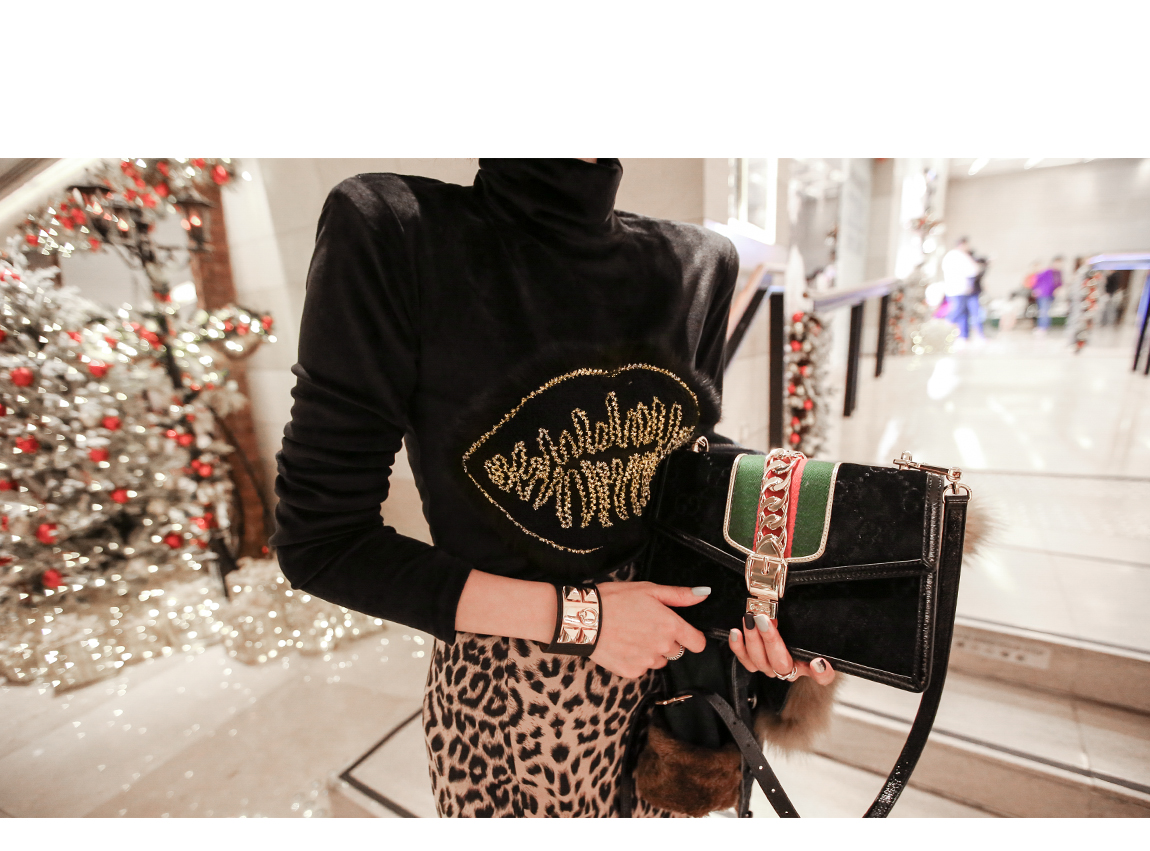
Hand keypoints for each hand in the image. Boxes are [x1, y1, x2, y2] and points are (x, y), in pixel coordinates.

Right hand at [589, 582, 708, 678]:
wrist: (582, 618)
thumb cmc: (615, 599)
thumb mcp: (649, 589)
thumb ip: (679, 595)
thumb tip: (704, 594)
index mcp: (670, 625)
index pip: (698, 643)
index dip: (692, 637)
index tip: (683, 633)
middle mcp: (662, 647)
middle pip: (676, 650)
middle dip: (665, 640)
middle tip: (645, 626)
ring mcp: (647, 662)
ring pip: (658, 660)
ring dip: (651, 651)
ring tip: (631, 635)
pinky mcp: (631, 672)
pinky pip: (641, 668)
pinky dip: (634, 659)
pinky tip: (621, 645)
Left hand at [728, 612, 835, 685]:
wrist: (782, 627)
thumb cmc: (797, 626)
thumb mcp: (804, 622)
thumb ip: (807, 619)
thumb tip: (798, 606)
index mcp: (810, 663)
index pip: (823, 676)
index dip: (822, 672)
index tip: (819, 661)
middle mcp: (791, 670)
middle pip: (782, 664)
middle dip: (771, 641)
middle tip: (764, 619)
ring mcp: (772, 668)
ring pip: (761, 662)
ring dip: (753, 640)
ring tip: (749, 619)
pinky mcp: (756, 663)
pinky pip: (745, 661)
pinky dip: (738, 647)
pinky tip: (736, 632)